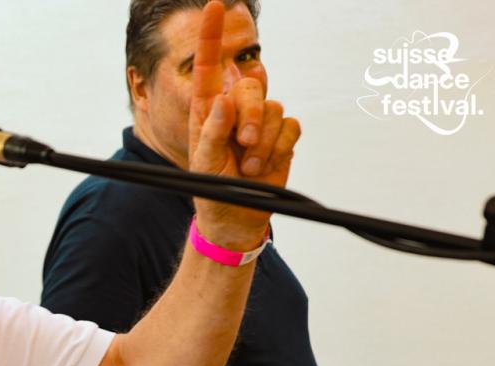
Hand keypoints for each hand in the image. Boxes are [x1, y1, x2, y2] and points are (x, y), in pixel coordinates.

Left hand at [187, 0, 300, 249]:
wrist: (235, 217)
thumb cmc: (210, 189)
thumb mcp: (203, 163)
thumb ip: (213, 133)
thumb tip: (223, 101)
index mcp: (209, 109)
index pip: (210, 66)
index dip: (213, 36)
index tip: (214, 6)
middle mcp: (235, 109)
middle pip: (252, 86)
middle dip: (252, 114)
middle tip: (245, 143)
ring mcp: (261, 121)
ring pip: (273, 107)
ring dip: (264, 140)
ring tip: (250, 166)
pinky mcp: (282, 136)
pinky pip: (290, 126)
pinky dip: (280, 147)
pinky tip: (266, 166)